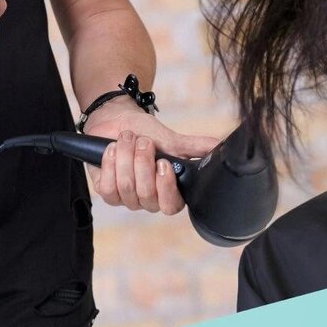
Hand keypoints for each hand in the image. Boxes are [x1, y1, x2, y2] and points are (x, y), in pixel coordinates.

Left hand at [83, 97, 219, 214]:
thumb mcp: (173, 140)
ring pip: (127, 188)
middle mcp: (148, 199)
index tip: (163, 163)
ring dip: (126, 157)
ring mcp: (126, 198)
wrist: (118, 120)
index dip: (166, 187)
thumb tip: (220, 148)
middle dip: (143, 163)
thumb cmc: (145, 132)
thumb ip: (197, 148)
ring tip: (128, 139)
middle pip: (146, 195)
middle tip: (143, 142)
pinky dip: (110, 162)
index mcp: (168, 191)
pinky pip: (108, 187)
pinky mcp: (106, 191)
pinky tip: (112, 149)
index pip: (172, 206)